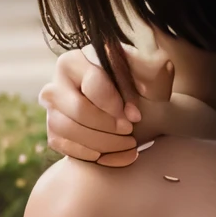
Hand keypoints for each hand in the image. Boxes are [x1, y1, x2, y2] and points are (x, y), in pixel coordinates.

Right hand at [39, 43, 174, 166]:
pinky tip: (118, 155)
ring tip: (128, 145)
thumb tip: (163, 64)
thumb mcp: (149, 75)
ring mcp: (52, 110)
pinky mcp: (54, 132)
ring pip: (68, 131)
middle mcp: (57, 83)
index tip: (136, 117)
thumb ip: (154, 69)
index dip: (115, 104)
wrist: (131, 111)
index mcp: (77, 61)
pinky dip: (93, 155)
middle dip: (107, 126)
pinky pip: (66, 148)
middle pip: (77, 110)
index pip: (92, 84)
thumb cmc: (137, 87)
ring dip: (102, 144)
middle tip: (130, 133)